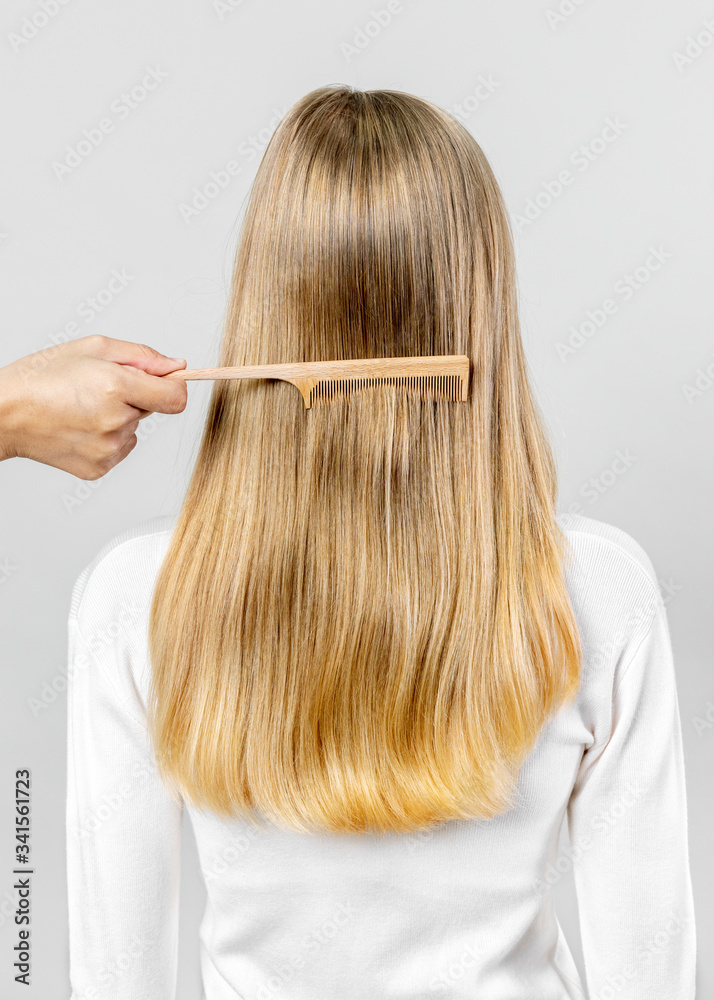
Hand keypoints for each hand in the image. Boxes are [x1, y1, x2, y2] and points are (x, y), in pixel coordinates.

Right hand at [0, 334, 187, 479]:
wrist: (5, 414)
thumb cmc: (42, 376)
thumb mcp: (93, 348)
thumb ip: (142, 356)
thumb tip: (176, 367)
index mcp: (116, 387)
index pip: (176, 397)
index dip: (174, 386)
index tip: (166, 381)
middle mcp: (116, 422)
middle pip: (152, 410)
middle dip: (136, 396)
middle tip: (99, 389)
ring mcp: (108, 449)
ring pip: (134, 430)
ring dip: (119, 418)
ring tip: (83, 408)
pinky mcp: (99, 468)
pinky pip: (119, 448)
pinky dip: (106, 437)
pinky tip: (80, 427)